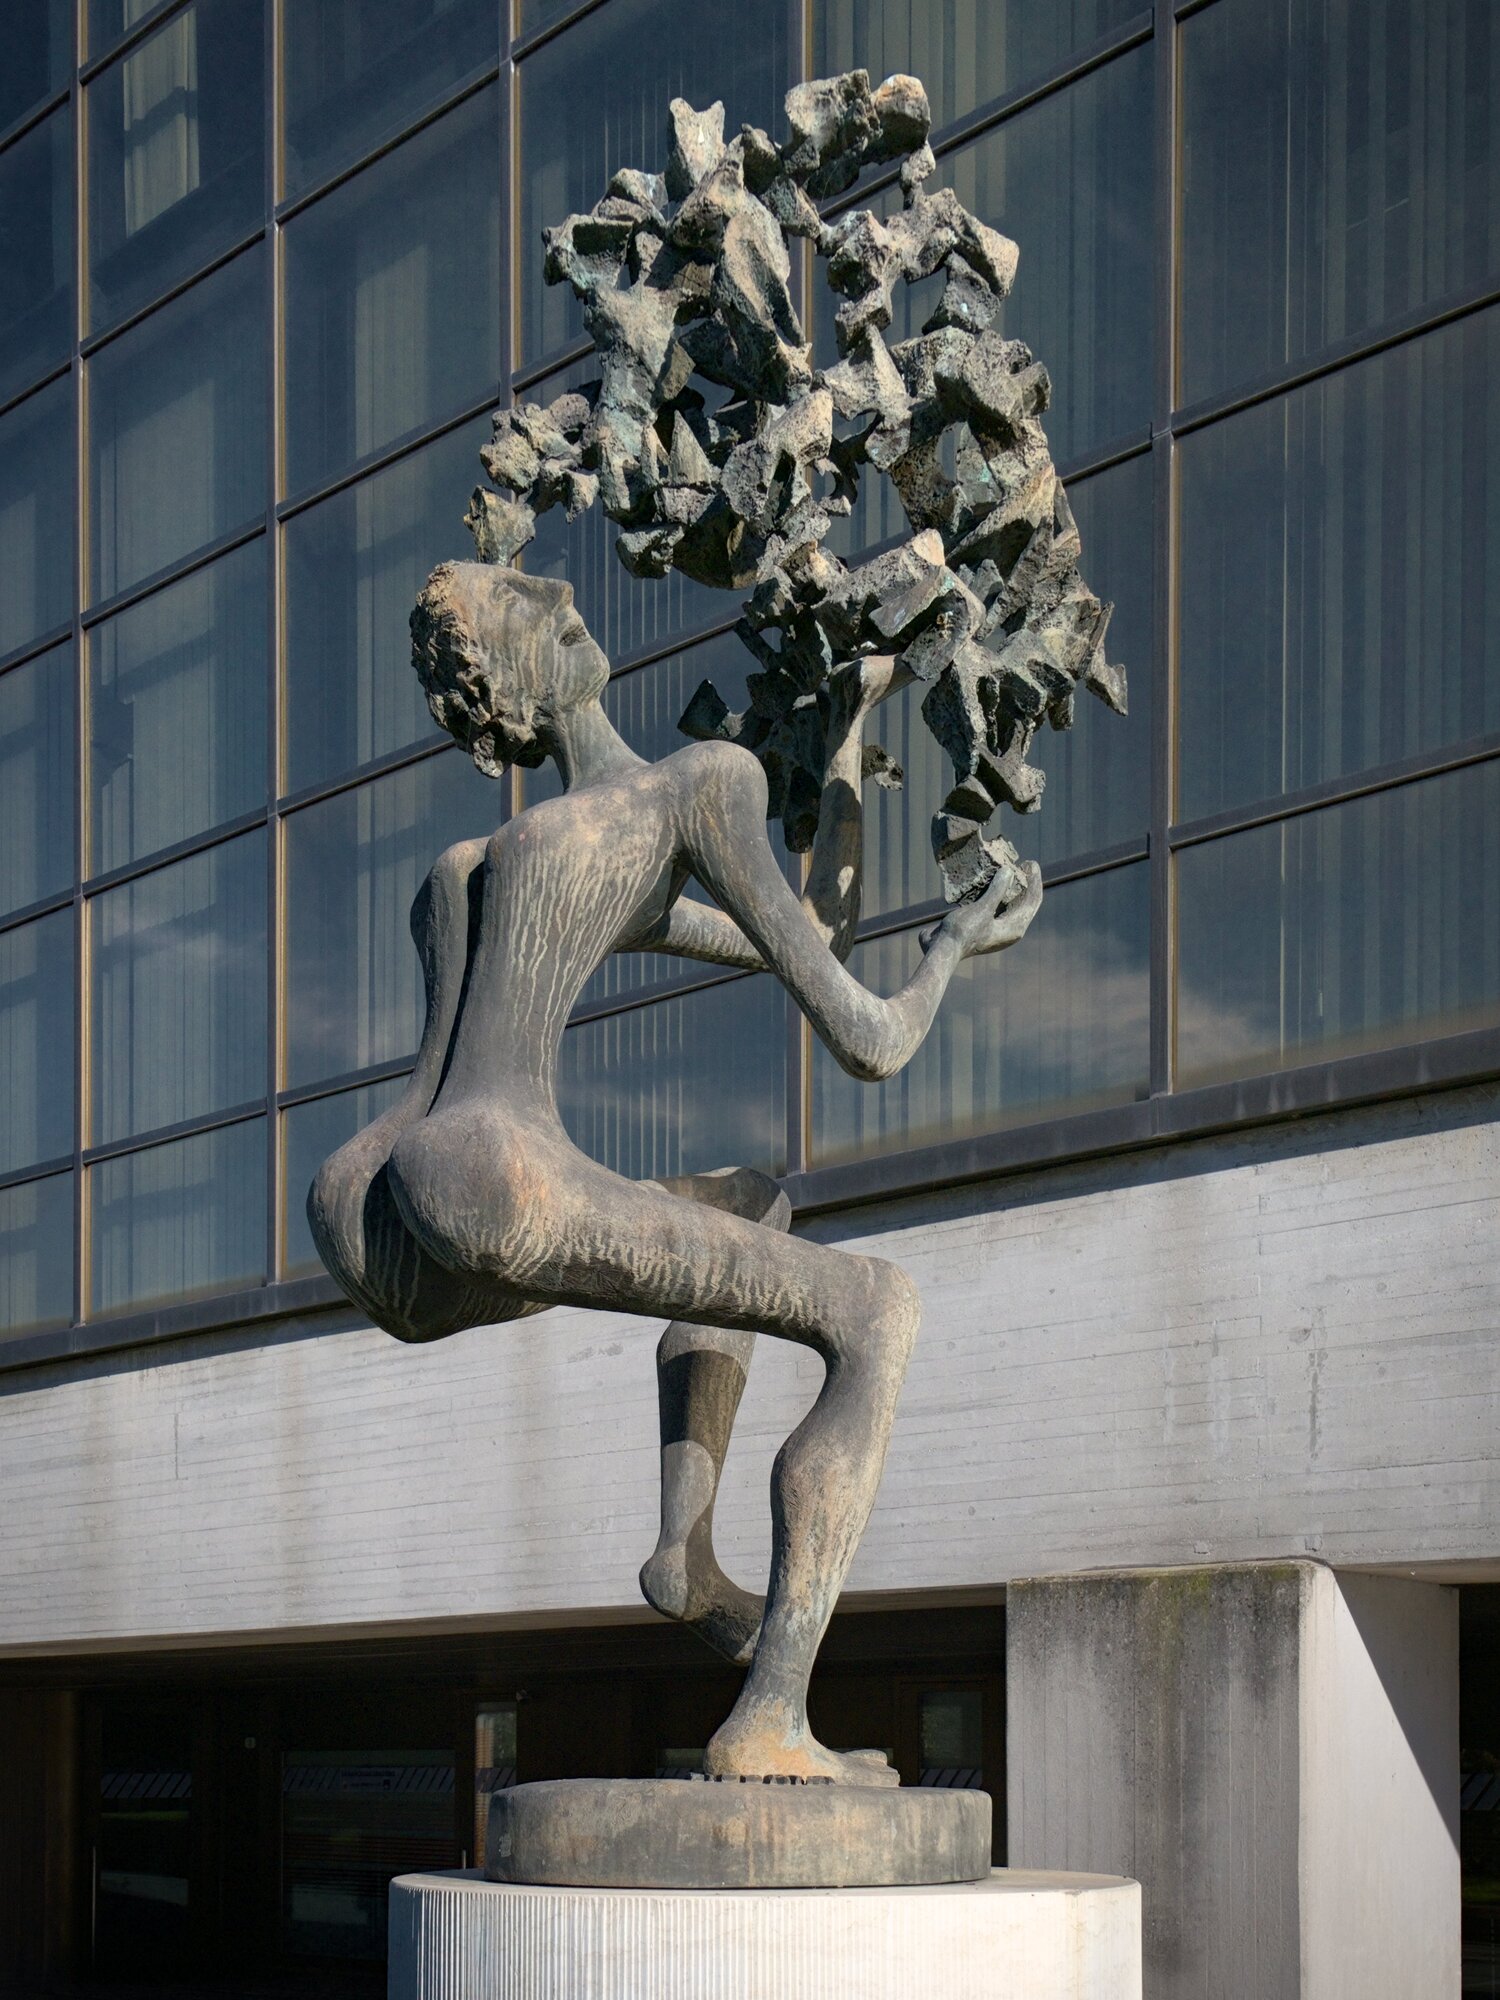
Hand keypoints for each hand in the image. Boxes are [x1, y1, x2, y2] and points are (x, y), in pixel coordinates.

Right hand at [921, 860, 1042, 959]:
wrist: (942, 949)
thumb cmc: (964, 931)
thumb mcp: (983, 908)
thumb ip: (998, 889)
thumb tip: (1009, 871)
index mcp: (1015, 928)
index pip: (1032, 901)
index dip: (1034, 881)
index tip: (1031, 863)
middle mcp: (1009, 930)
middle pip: (1023, 902)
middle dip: (1024, 883)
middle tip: (1023, 864)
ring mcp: (996, 929)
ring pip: (1009, 904)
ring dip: (1009, 887)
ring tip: (1007, 869)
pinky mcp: (984, 927)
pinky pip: (996, 906)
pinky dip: (995, 893)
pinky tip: (988, 882)